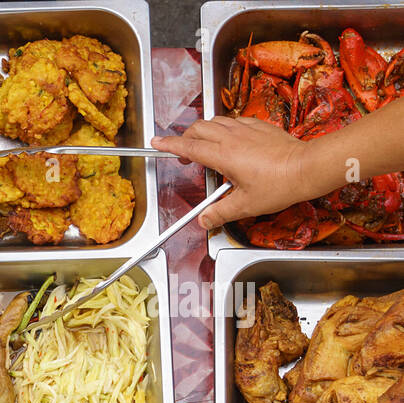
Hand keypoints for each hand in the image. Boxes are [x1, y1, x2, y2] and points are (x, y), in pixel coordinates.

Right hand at [152, 117, 317, 228]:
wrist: (307, 168)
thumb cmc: (279, 185)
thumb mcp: (245, 205)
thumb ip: (220, 213)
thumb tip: (205, 220)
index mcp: (223, 155)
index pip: (188, 147)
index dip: (170, 145)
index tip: (156, 142)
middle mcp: (232, 137)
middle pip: (199, 128)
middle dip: (186, 138)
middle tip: (185, 154)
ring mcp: (247, 129)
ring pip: (216, 121)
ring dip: (205, 131)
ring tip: (206, 146)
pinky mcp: (261, 126)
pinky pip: (235, 120)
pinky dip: (226, 127)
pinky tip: (232, 139)